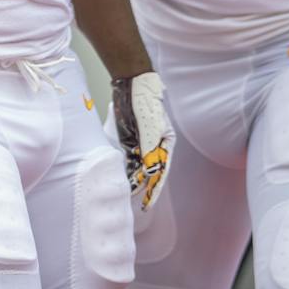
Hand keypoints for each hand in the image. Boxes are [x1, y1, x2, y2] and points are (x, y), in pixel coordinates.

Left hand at [111, 71, 174, 211]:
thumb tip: (150, 173)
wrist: (131, 85)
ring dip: (134, 180)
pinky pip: (128, 158)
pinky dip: (126, 168)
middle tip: (138, 203)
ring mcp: (141, 143)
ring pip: (138, 166)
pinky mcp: (129, 139)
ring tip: (128, 195)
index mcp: (166, 144)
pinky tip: (122, 179)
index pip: (161, 171)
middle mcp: (155, 146)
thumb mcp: (151, 129)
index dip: (155, 188)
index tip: (150, 202)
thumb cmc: (146, 105)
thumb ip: (150, 151)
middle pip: (150, 171)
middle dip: (144, 187)